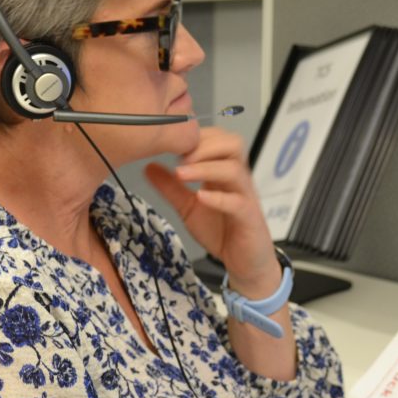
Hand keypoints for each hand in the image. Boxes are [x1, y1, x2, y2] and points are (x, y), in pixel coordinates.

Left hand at [145, 128, 279, 293]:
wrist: (244, 263)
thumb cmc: (221, 231)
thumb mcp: (188, 207)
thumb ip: (171, 188)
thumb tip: (148, 166)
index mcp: (223, 171)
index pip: (218, 138)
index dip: (197, 134)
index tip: (172, 141)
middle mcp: (238, 179)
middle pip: (233, 144)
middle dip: (204, 144)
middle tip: (179, 156)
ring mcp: (245, 197)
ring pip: (234, 170)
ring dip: (206, 168)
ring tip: (181, 174)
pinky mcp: (249, 218)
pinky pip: (237, 203)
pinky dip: (218, 198)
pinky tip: (200, 197)